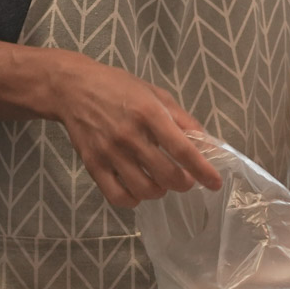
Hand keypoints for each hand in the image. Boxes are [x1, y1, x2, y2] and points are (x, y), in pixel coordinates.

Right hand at [49, 55, 221, 207]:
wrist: (74, 89)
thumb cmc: (121, 88)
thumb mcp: (157, 95)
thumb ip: (183, 119)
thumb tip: (206, 143)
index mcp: (150, 114)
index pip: (182, 149)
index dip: (202, 169)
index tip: (215, 183)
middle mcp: (130, 135)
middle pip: (166, 174)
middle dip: (184, 183)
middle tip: (187, 181)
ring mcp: (109, 152)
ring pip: (144, 189)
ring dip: (160, 192)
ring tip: (163, 184)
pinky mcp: (92, 164)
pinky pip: (116, 196)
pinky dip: (133, 200)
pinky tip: (139, 191)